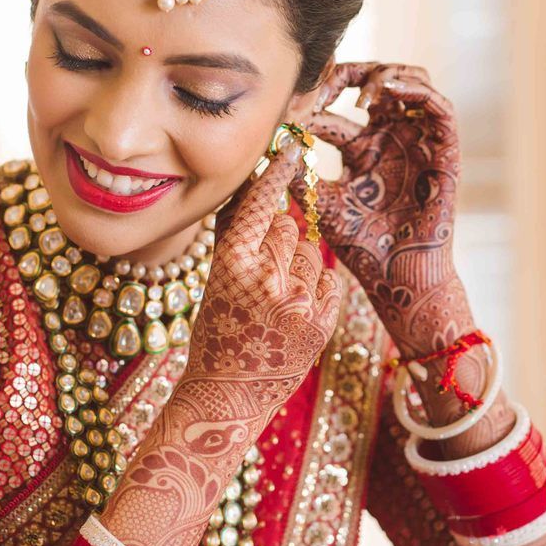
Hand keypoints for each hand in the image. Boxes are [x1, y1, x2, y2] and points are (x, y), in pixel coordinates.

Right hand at [179, 140, 341, 437]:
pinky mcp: (322, 323)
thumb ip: (237, 237)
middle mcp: (266, 278)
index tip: (291, 150)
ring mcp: (298, 302)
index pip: (261, 205)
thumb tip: (257, 191)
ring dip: (300, 265)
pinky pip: (330, 280)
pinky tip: (296, 309)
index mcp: (231, 263)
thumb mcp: (215, 281)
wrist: (229, 394)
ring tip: (277, 297)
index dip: (275, 175)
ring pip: (313, 252)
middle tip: (264, 270)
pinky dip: (317, 288)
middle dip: (280, 238)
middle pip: (289, 227)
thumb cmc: (217, 334)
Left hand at [301, 61, 461, 332]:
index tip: (294, 103)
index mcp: (362, 148)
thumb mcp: (320, 203)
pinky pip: (439, 107)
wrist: (396, 276)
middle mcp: (392, 138)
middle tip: (327, 79)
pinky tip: (387, 91)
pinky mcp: (445, 152)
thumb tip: (268, 142)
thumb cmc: (361, 246)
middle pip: (377, 81)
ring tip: (360, 91)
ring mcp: (420, 142)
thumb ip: (296, 174)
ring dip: (386, 75)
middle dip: (351, 72)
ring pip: (412, 83)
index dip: (315, 96)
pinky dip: (415, 90)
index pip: (337, 106)